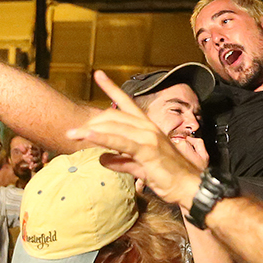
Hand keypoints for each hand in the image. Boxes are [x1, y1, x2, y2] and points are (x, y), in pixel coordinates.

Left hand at [64, 71, 201, 208]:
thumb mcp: (140, 167)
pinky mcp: (146, 150)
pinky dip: (102, 138)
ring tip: (72, 134)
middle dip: (91, 122)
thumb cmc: (170, 178)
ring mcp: (148, 138)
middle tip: (75, 132)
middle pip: (113, 116)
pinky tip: (88, 136)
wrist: (190, 187)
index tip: (99, 75)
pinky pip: (120, 141)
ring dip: (90, 130)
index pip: (127, 103)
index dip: (112, 88)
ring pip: (113, 127)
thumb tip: (103, 159)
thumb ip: (122, 161)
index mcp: (148, 128)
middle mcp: (148, 128)